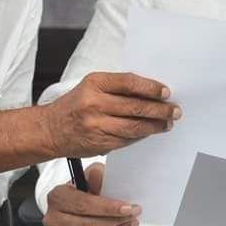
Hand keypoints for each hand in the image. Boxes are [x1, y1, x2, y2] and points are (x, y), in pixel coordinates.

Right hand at [43, 72, 180, 157]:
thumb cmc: (75, 105)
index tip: (166, 92)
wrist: (50, 130)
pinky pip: (127, 140)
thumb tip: (150, 93)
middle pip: (136, 106)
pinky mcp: (99, 143)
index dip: (151, 87)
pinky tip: (150, 132)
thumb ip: (117, 88)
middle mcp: (94, 103)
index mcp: (94, 83)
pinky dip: (141, 136)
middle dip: (160, 109)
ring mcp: (97, 125)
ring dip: (155, 125)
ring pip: (134, 126)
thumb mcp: (91, 87)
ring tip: (167, 123)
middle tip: (175, 110)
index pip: (129, 83)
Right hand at [44, 163, 139, 225]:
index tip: (128, 208)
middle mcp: (52, 219)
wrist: (74, 208)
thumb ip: (96, 175)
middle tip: (133, 217)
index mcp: (57, 197)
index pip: (84, 205)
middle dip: (115, 222)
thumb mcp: (90, 177)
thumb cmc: (85, 191)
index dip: (108, 208)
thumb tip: (100, 175)